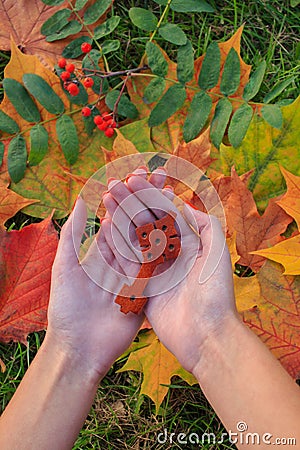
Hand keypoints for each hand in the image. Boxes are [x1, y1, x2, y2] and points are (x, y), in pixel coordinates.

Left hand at [46, 167, 166, 379]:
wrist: (80, 348)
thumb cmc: (67, 307)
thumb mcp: (66, 266)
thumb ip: (74, 234)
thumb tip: (82, 199)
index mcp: (100, 252)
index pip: (117, 216)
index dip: (128, 195)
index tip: (139, 172)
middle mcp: (120, 260)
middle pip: (137, 224)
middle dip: (148, 199)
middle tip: (162, 173)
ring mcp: (135, 274)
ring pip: (150, 240)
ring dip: (161, 215)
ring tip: (173, 189)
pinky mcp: (147, 290)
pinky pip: (157, 265)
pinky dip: (167, 245)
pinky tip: (179, 224)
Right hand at [104, 171, 237, 373]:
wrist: (205, 335)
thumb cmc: (215, 294)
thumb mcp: (217, 254)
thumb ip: (205, 225)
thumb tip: (185, 205)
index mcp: (187, 243)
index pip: (166, 212)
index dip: (150, 194)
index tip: (134, 178)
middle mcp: (169, 253)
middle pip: (147, 221)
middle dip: (131, 201)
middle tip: (114, 183)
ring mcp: (154, 269)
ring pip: (134, 238)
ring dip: (120, 216)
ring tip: (106, 197)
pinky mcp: (141, 287)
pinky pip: (127, 262)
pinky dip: (116, 244)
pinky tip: (104, 225)